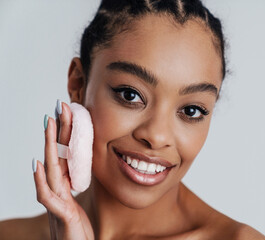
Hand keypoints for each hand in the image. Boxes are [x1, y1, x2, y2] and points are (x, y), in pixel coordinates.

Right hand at [33, 102, 93, 239]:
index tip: (70, 111)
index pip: (67, 154)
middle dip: (59, 131)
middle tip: (59, 107)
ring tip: (49, 124)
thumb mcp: (78, 200)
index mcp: (66, 184)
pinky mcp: (61, 214)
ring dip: (50, 146)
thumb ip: (74, 183)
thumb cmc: (77, 228)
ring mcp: (58, 200)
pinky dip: (41, 181)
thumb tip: (75, 165)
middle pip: (59, 155)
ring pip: (51, 169)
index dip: (68, 133)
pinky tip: (37, 164)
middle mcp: (59, 189)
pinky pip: (48, 196)